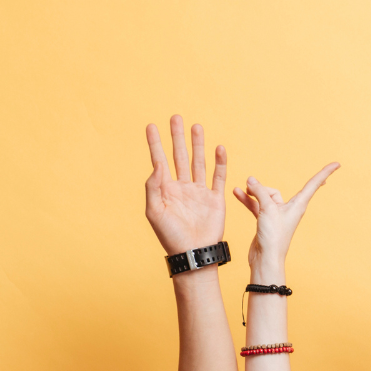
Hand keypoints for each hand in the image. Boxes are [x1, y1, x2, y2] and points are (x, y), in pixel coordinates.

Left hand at [144, 117, 226, 255]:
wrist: (193, 253)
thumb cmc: (170, 236)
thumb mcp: (154, 211)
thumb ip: (153, 186)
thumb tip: (157, 164)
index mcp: (166, 189)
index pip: (159, 160)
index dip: (155, 144)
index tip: (151, 127)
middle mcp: (183, 187)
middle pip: (180, 156)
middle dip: (177, 137)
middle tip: (175, 118)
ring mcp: (200, 192)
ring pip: (198, 162)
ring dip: (197, 145)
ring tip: (196, 127)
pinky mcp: (215, 199)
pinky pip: (218, 177)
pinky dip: (219, 163)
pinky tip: (218, 149)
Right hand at [235, 165, 339, 269]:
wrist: (266, 258)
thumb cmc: (273, 237)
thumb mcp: (267, 209)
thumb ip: (259, 192)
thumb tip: (251, 180)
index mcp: (298, 205)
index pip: (313, 184)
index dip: (325, 172)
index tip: (338, 164)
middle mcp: (289, 209)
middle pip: (274, 191)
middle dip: (261, 189)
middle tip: (250, 189)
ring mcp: (277, 214)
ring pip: (264, 197)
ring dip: (252, 193)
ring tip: (241, 189)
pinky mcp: (266, 220)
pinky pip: (256, 205)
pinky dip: (248, 200)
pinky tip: (237, 193)